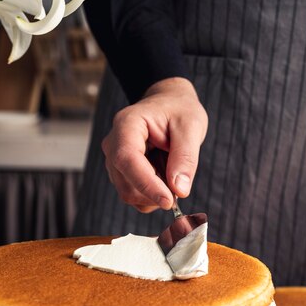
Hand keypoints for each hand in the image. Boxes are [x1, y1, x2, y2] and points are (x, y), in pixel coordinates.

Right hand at [101, 77, 207, 212]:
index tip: (168, 201)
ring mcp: (114, 161)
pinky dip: (153, 196)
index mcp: (127, 125)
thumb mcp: (191, 127)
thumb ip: (185, 158)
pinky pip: (135, 195)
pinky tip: (165, 178)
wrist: (169, 105)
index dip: (146, 184)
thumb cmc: (179, 110)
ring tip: (173, 173)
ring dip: (155, 195)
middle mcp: (113, 144)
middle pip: (125, 184)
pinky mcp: (121, 173)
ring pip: (129, 194)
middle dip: (154, 194)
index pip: (127, 160)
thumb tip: (179, 190)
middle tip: (181, 186)